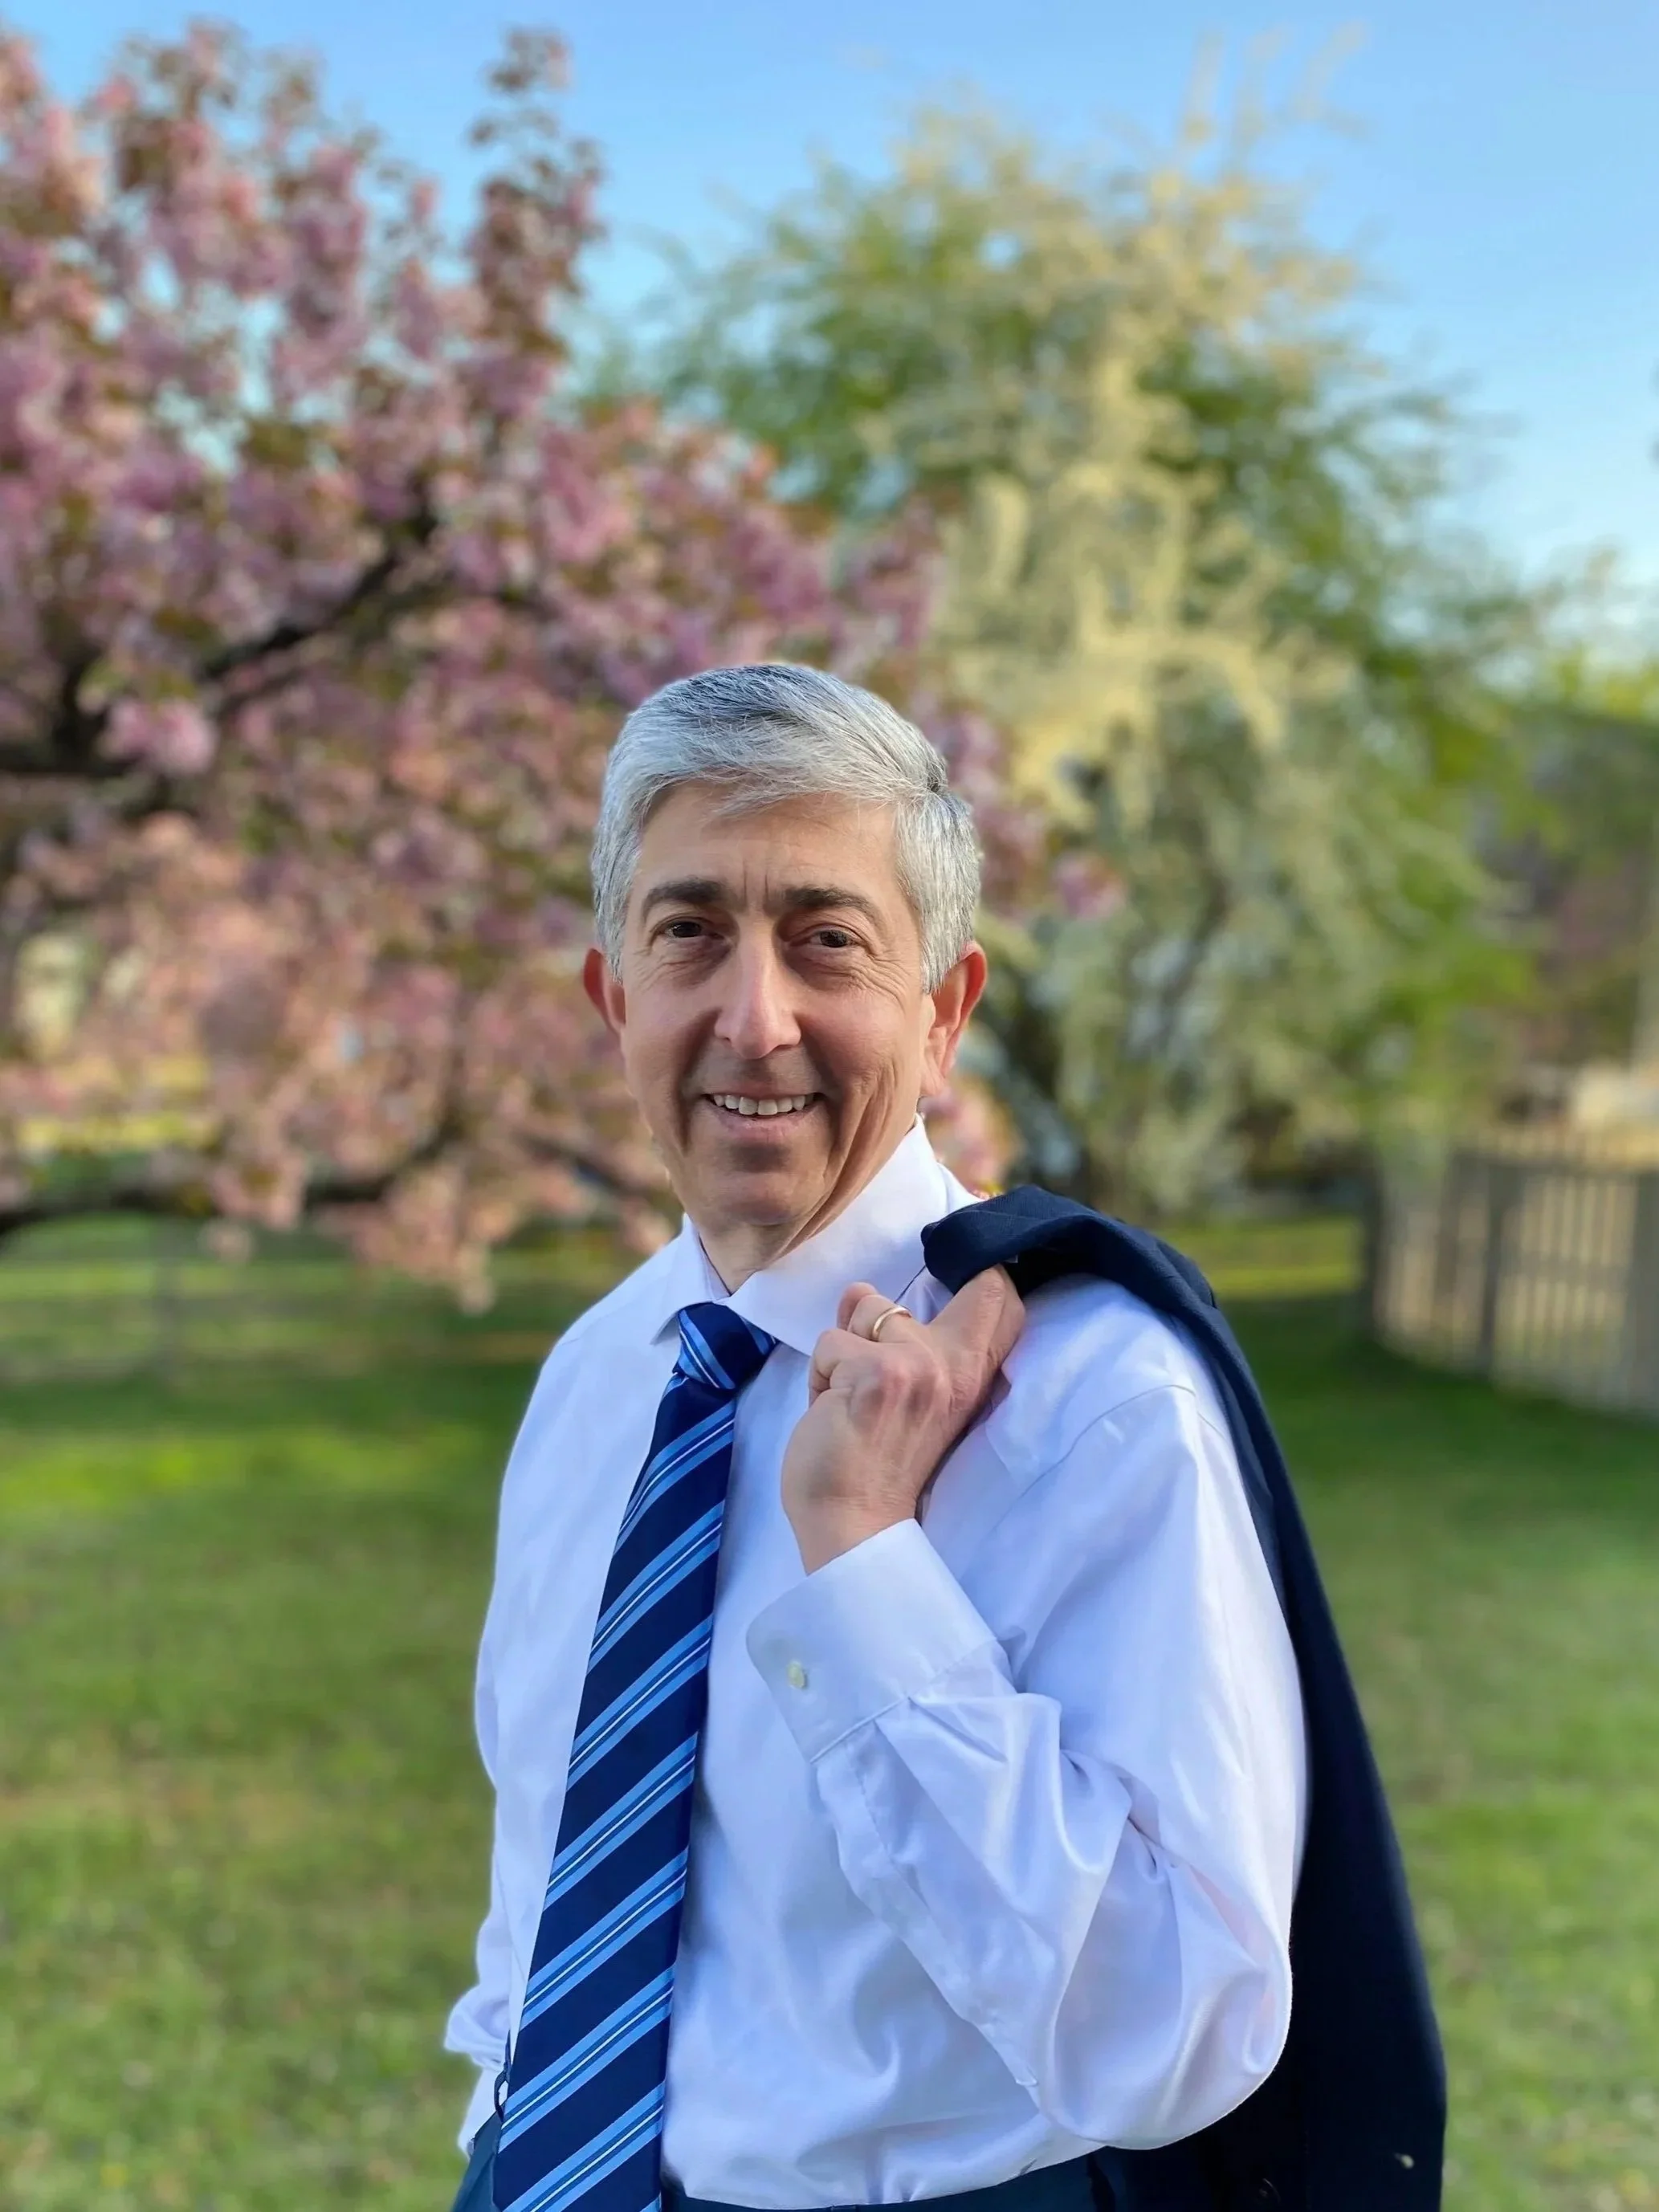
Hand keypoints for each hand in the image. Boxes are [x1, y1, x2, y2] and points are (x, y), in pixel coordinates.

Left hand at [780, 1269, 1024, 1572]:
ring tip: (847, 1399)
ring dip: (843, 1350)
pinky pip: (828, 1343)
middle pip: (977, 1288)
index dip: (986, 1275)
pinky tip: (829, 1414)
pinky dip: (818, 1376)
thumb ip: (890, 1340)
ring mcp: (918, 1365)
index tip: (951, 1283)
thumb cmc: (875, 1467)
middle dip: (909, 1306)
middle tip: (876, 1370)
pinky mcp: (875, 1370)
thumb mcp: (903, 1396)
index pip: (1003, 1302)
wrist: (853, 1525)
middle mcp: (955, 1365)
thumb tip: (860, 1291)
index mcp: (971, 1377)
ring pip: (865, 1308)